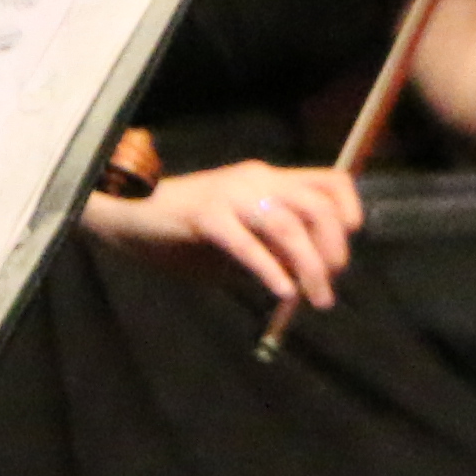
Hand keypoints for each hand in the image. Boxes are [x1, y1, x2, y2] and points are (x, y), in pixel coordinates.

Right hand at [87, 157, 360, 311]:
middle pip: (316, 206)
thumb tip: (306, 280)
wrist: (126, 213)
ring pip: (287, 225)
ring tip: (315, 297)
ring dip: (308, 265)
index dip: (348, 209)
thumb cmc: (183, 228)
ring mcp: (230, 195)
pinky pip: (246, 243)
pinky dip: (270, 269)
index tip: (349, 243)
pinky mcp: (205, 215)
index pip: (328, 181)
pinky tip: (282, 292)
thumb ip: (271, 249)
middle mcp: (256, 179)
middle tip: (329, 283)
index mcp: (268, 178)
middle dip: (333, 248)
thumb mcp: (238, 236)